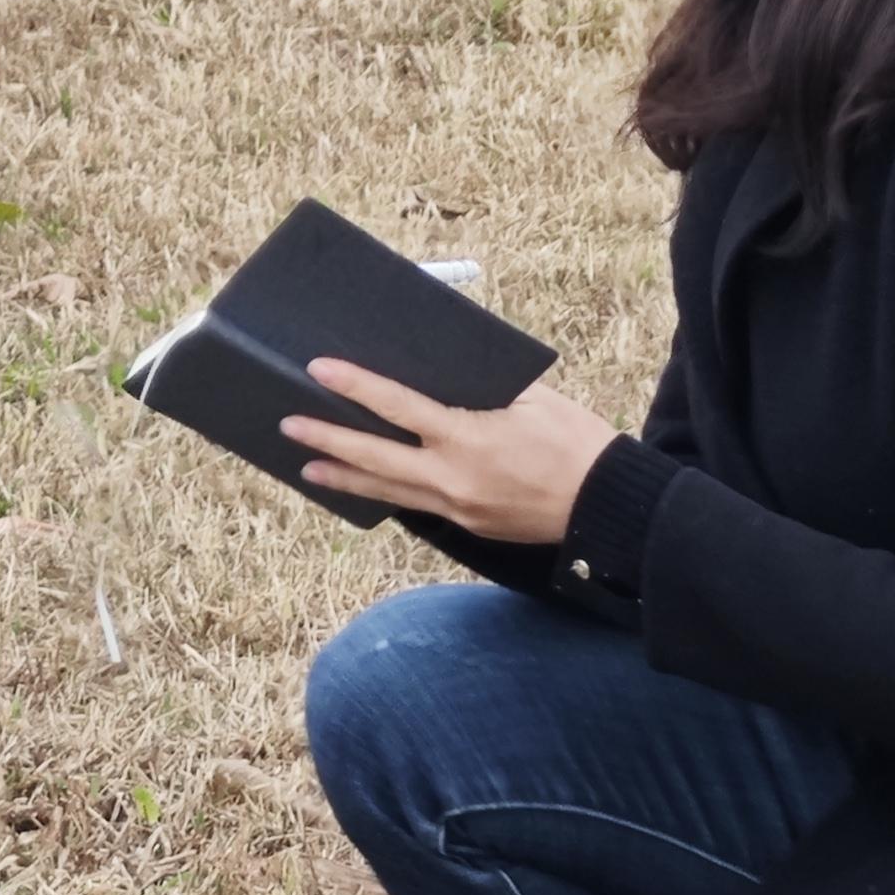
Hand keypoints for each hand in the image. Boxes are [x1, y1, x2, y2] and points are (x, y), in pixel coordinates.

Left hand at [281, 362, 620, 543]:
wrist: (607, 504)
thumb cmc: (574, 440)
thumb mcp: (528, 398)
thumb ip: (477, 389)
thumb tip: (433, 375)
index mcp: (467, 437)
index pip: (396, 406)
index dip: (354, 387)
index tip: (319, 370)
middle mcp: (452, 476)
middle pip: (373, 457)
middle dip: (327, 439)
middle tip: (287, 423)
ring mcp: (455, 506)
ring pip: (384, 490)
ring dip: (342, 476)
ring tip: (306, 466)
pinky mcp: (465, 524)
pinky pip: (412, 504)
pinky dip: (383, 493)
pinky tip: (361, 486)